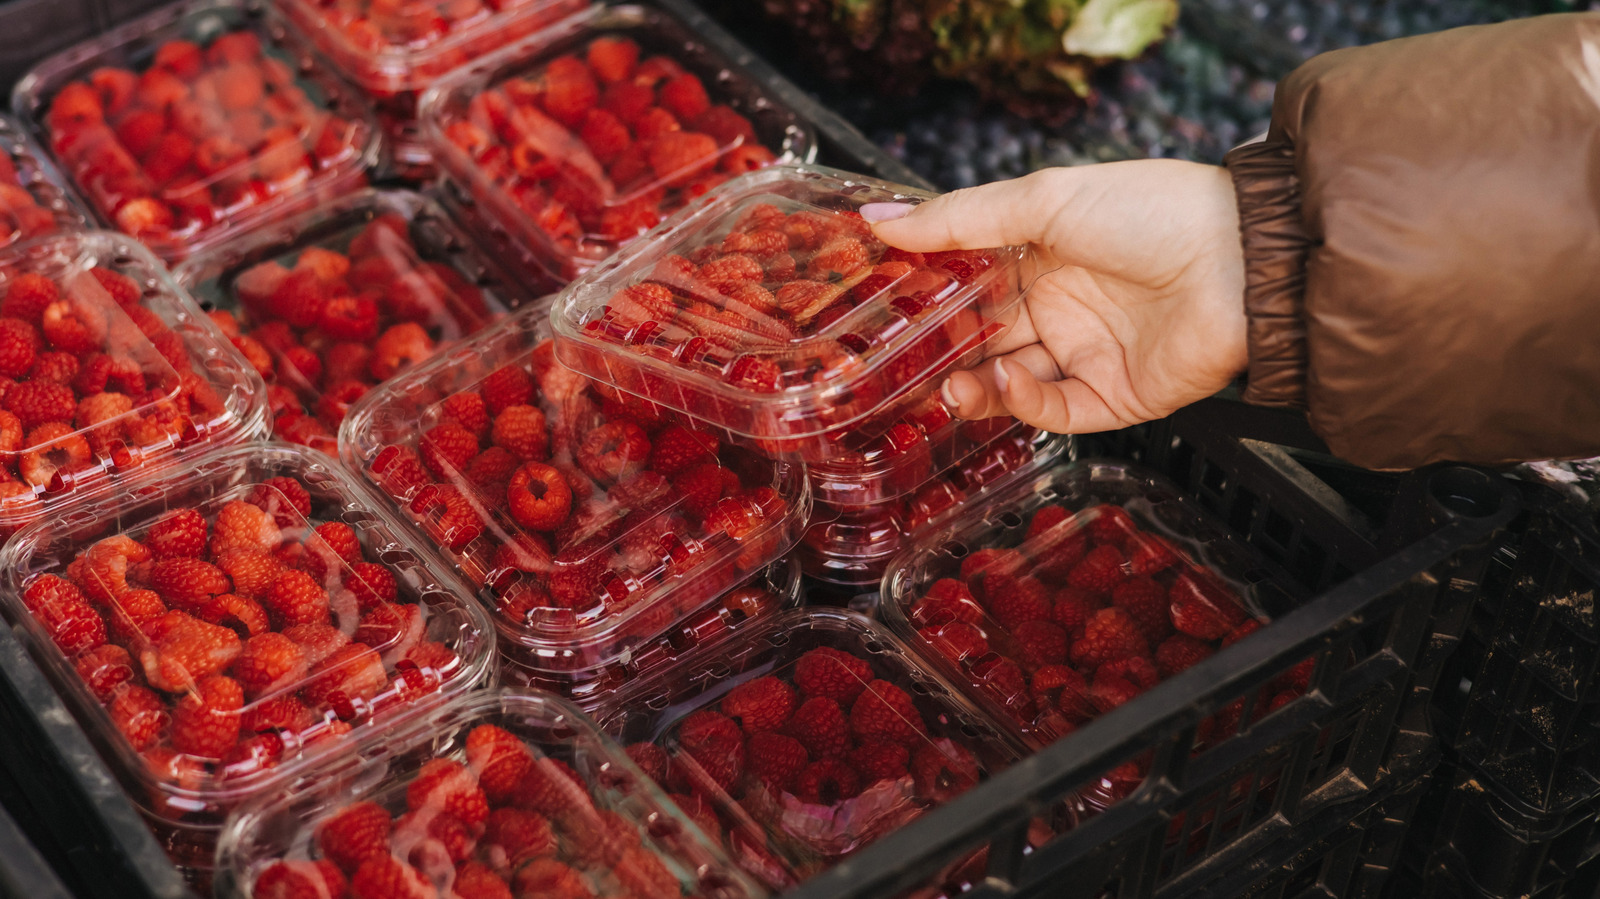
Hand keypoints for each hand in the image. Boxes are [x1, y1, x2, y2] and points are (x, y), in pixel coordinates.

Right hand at [862, 160, 1248, 433]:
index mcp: (1042, 254)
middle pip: (982, 340)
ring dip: (973, 386)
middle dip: (941, 355)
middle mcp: (1061, 305)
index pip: (968, 284)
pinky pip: (1053, 410)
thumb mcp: (1044, 201)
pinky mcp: (1113, 397)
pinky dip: (1022, 402)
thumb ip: (960, 218)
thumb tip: (881, 220)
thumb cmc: (1152, 212)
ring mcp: (1085, 354)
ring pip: (1009, 382)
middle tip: (899, 365)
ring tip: (947, 385)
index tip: (882, 311)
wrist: (1242, 262)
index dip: (926, 300)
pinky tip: (1007, 382)